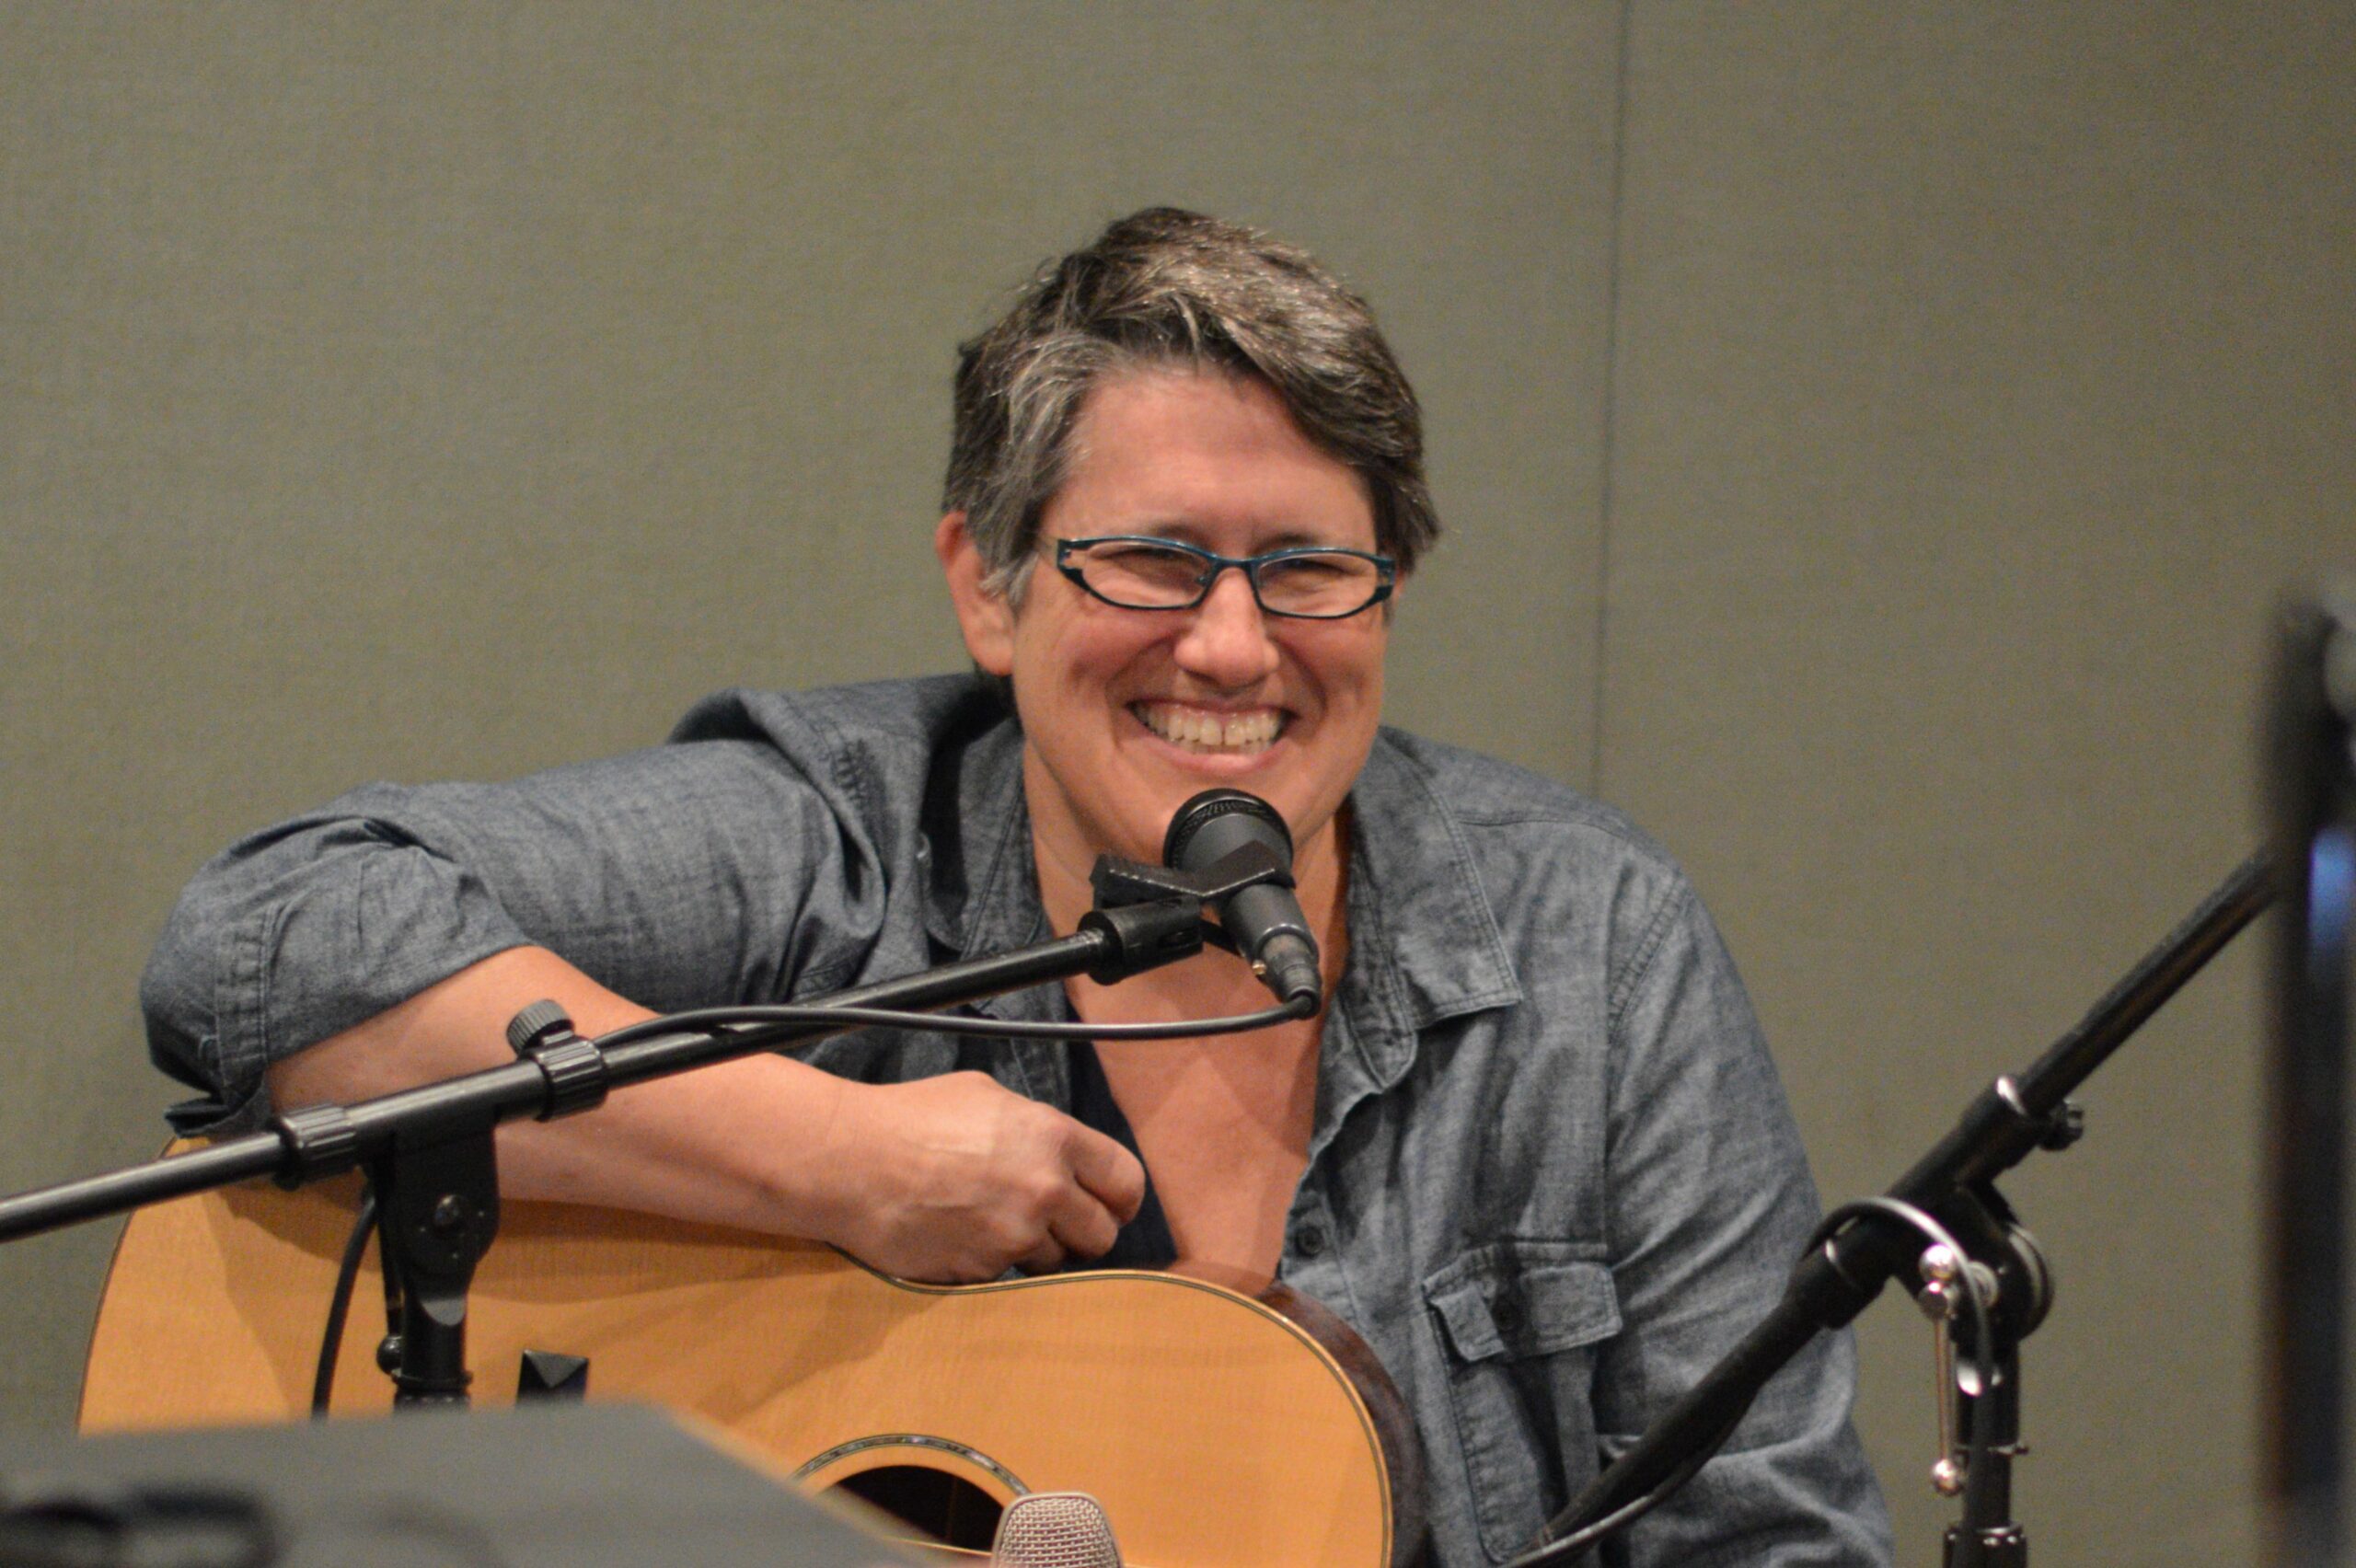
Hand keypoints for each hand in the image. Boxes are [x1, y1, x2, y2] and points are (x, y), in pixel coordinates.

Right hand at [813, 1071, 1147, 1282]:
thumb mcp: (986, 1096)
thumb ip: (1034, 1126)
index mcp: (1053, 1139)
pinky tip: (963, 1236)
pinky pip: (1007, 1277)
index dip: (1124, 1198)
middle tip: (1057, 1223)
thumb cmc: (910, 1118)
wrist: (850, 1161)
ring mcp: (1012, 1238)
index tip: (1115, 1205)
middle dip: (1085, 1231)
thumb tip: (1055, 1149)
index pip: (1125, 1180)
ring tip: (995, 1223)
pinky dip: (993, 1263)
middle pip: (1102, 1235)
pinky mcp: (980, 1273)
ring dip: (1036, 1250)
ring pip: (1056, 1262)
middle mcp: (1044, 1191)